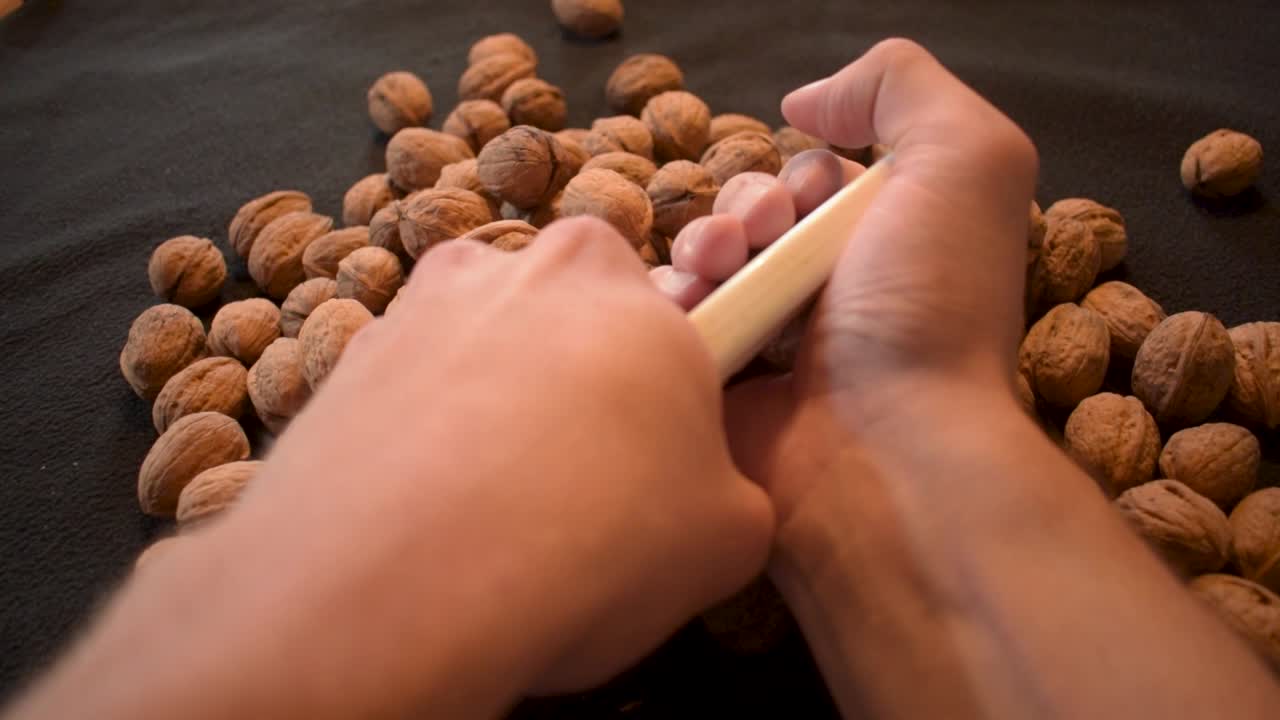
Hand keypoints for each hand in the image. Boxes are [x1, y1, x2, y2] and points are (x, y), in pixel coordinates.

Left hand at [254, 217, 772, 692]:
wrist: (400, 586)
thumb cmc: (593, 537)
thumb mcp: (727, 532)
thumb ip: (726, 485)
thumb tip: (700, 498)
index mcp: (616, 275)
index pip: (663, 320)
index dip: (667, 399)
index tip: (656, 462)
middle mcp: (511, 266)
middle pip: (566, 326)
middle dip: (578, 394)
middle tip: (585, 492)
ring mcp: (413, 310)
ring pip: (481, 357)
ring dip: (495, 415)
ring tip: (500, 516)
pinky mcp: (341, 369)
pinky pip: (407, 400)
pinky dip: (424, 445)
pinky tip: (432, 519)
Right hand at [652, 38, 1037, 528]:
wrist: (886, 450)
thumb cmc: (930, 304)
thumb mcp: (965, 158)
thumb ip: (902, 87)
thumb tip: (805, 102)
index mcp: (886, 247)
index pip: (812, 182)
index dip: (800, 175)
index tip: (810, 202)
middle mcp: (828, 296)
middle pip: (748, 217)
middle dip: (742, 208)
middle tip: (758, 240)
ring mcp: (767, 349)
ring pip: (700, 265)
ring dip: (698, 247)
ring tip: (717, 273)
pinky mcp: (714, 391)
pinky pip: (665, 327)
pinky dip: (663, 308)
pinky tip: (685, 315)